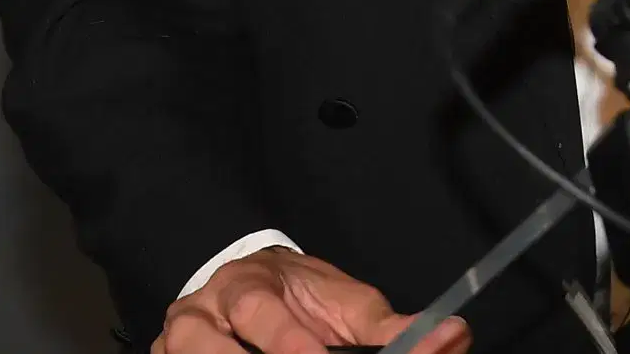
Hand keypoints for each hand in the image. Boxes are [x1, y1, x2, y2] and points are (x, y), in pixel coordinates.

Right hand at [154, 246, 469, 353]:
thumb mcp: (343, 302)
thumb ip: (388, 326)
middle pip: (213, 347)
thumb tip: (454, 334)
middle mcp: (201, 316)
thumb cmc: (296, 296)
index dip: (292, 343)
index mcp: (248, 287)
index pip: (265, 317)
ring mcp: (175, 346)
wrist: (243, 283)